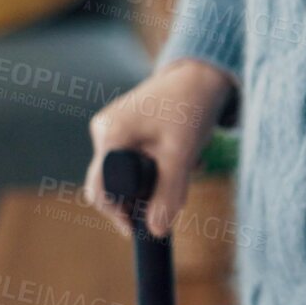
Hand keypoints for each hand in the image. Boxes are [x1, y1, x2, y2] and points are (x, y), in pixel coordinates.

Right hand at [82, 58, 234, 237]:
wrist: (204, 73)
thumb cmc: (192, 107)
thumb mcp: (183, 154)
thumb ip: (169, 193)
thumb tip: (155, 231)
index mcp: (111, 136)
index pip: (101, 191)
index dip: (119, 214)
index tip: (140, 230)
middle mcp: (104, 130)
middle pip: (114, 183)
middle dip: (145, 194)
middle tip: (176, 196)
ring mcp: (113, 127)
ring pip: (128, 172)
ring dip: (158, 178)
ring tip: (190, 164)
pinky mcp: (126, 126)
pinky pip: (135, 157)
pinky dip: (159, 163)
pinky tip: (185, 154)